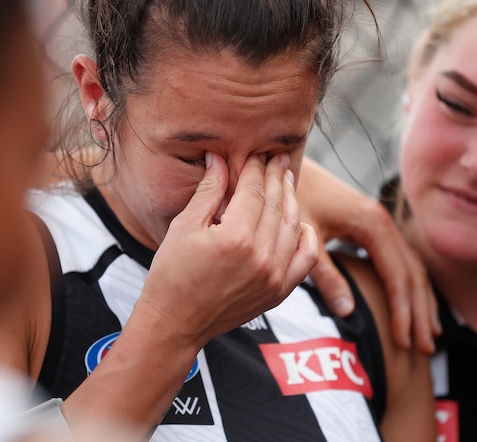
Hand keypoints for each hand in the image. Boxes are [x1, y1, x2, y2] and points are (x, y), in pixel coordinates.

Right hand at [60, 153, 318, 439]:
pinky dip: (306, 238)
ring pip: (292, 226)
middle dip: (275, 177)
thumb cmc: (171, 273)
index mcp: (236, 237)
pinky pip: (304, 259)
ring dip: (291, 200)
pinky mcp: (278, 292)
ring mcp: (274, 277)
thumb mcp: (184, 226)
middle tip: (276, 158)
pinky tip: (299, 222)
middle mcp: (261, 257)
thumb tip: (218, 157)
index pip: (254, 191)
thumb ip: (208, 191)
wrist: (175, 323)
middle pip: (276, 204)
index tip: (255, 154)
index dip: (255, 168)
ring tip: (286, 181)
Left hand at [297, 157, 439, 353]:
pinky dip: (410, 284)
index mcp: (370, 225)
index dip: (403, 311)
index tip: (404, 343)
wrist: (283, 165)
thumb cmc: (291, 199)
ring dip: (421, 300)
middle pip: (412, 273)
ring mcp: (379, 221)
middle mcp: (381, 221)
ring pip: (411, 265)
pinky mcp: (370, 224)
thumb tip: (348, 313)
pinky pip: (400, 257)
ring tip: (429, 335)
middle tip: (425, 350)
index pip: (397, 276)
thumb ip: (325, 275)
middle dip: (420, 312)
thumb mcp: (305, 239)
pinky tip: (412, 305)